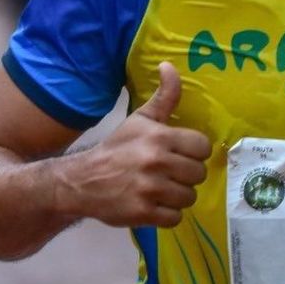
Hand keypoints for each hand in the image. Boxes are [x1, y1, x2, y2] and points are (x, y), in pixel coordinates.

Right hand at [63, 61, 209, 228]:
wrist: (82, 180)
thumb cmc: (117, 147)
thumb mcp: (140, 119)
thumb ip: (164, 96)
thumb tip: (169, 65)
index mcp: (160, 137)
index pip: (203, 147)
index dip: (194, 152)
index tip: (180, 154)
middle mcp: (157, 162)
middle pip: (199, 174)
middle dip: (187, 174)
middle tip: (170, 173)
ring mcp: (150, 190)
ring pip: (189, 196)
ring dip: (178, 195)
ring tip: (162, 189)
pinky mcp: (143, 213)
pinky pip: (175, 217)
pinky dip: (168, 214)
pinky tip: (154, 204)